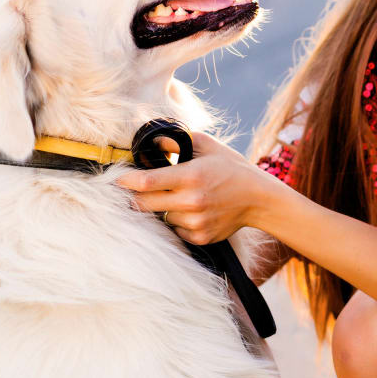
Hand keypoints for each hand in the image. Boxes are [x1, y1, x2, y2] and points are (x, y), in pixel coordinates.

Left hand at [116, 132, 277, 245]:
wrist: (259, 199)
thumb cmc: (232, 168)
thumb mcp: (208, 146)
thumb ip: (178, 140)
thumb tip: (152, 142)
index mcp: (191, 176)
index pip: (146, 182)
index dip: (125, 181)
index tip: (117, 178)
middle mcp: (191, 201)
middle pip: (143, 204)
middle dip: (136, 196)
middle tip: (138, 189)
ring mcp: (195, 222)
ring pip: (160, 217)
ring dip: (161, 208)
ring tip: (179, 197)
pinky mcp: (199, 237)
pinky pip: (175, 229)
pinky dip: (177, 220)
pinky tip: (193, 211)